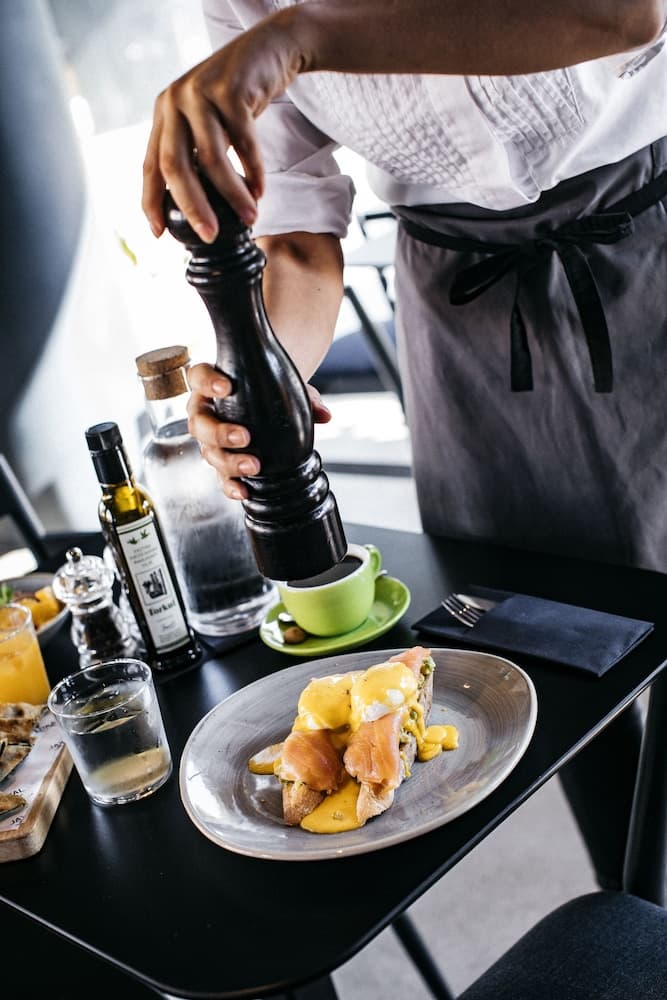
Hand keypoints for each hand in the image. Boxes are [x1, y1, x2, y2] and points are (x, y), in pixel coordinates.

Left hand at [142, 10, 310, 241]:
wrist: (269, 49)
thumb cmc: (239, 96)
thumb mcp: (208, 123)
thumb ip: (196, 155)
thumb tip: (197, 209)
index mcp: (164, 114)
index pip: (150, 165)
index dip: (151, 202)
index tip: (159, 234)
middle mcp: (175, 102)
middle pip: (175, 166)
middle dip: (193, 208)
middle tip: (209, 236)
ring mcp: (201, 93)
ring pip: (212, 159)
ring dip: (233, 196)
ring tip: (251, 217)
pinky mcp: (231, 90)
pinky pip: (242, 143)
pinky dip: (254, 171)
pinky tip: (260, 190)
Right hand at [187, 363, 330, 499]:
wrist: (267, 405)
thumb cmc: (269, 390)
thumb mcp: (287, 386)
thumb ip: (305, 396)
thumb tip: (324, 414)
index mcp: (211, 385)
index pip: (198, 376)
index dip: (208, 382)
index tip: (226, 387)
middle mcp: (204, 412)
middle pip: (200, 423)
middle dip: (220, 433)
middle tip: (244, 437)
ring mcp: (210, 440)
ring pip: (208, 452)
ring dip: (229, 462)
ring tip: (253, 466)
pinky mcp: (220, 462)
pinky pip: (220, 477)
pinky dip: (230, 485)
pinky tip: (244, 491)